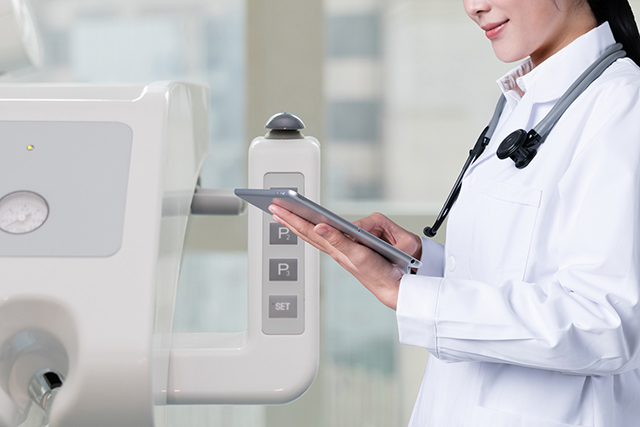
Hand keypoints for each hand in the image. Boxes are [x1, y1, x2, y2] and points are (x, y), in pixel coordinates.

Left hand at [268, 206, 421, 309]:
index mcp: (334, 247)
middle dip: (289, 220)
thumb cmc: (377, 272)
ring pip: (313, 236)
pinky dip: (313, 231)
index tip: (277, 206)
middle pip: (305, 232)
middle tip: (273, 208)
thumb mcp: (357, 255)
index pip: (307, 229)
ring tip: (285, 217)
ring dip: (298, 225)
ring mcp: (340, 251)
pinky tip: (311, 228)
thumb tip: (318, 226)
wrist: (392, 286)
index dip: (291, 217)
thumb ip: (338, 239)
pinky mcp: (349, 252)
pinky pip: (325, 239)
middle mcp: (334, 249)